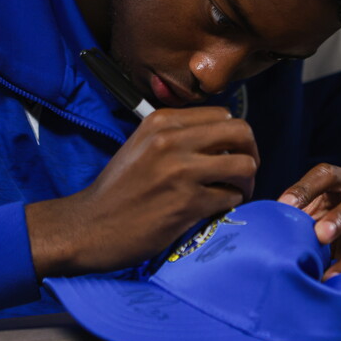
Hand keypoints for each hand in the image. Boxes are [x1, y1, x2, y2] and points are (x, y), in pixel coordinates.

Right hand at [25, 107, 258, 277]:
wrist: (89, 226)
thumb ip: (178, 135)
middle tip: (243, 172)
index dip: (233, 135)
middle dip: (251, 153)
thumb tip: (221, 138)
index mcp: (162, 121)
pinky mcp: (187, 203)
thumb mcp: (142, 145)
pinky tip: (216, 209)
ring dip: (246, 182)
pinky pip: (231, 197)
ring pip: (244, 165)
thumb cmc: (117, 189)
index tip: (228, 153)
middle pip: (241, 132)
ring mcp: (181, 171)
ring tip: (235, 193)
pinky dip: (231, 204)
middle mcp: (173, 140)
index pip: (223, 114)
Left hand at [278, 163, 340, 279]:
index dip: (305, 188)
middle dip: (340, 218)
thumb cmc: (330, 217)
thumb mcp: (315, 208)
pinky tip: (339, 283)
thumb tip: (263, 223)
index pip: (326, 175)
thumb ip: (295, 212)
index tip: (284, 205)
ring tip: (328, 272)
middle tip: (319, 234)